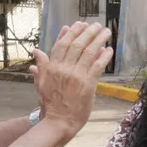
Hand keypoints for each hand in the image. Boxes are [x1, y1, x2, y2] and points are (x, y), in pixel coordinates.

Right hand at [28, 22, 112, 137]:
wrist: (58, 122)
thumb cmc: (49, 104)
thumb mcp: (41, 83)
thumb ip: (41, 66)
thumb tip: (36, 52)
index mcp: (52, 67)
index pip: (62, 44)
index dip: (71, 32)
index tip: (79, 24)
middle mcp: (64, 68)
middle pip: (77, 44)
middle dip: (87, 32)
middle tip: (96, 25)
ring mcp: (76, 76)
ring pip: (89, 52)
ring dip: (99, 40)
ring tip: (106, 32)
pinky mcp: (87, 84)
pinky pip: (97, 66)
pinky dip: (104, 56)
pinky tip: (109, 50)